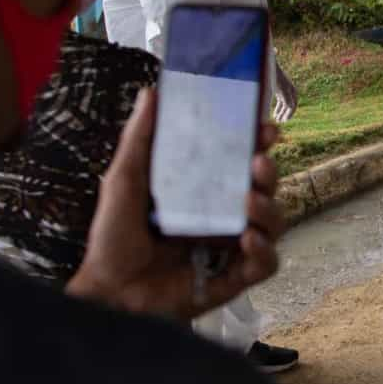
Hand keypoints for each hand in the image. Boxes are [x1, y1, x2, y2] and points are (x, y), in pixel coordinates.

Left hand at [68, 88, 288, 318]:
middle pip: (264, 190)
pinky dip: (264, 252)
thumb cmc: (113, 237)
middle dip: (270, 174)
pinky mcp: (232, 280)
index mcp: (203, 190)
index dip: (259, 144)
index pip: (241, 162)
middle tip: (258, 164)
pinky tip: (248, 241)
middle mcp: (222, 216)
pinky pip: (265, 265)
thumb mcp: (124, 180)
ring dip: (269, 210)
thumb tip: (152, 91)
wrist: (107, 292)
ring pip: (274, 225)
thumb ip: (140, 138)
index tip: (265, 129)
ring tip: (249, 204)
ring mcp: (230, 249)